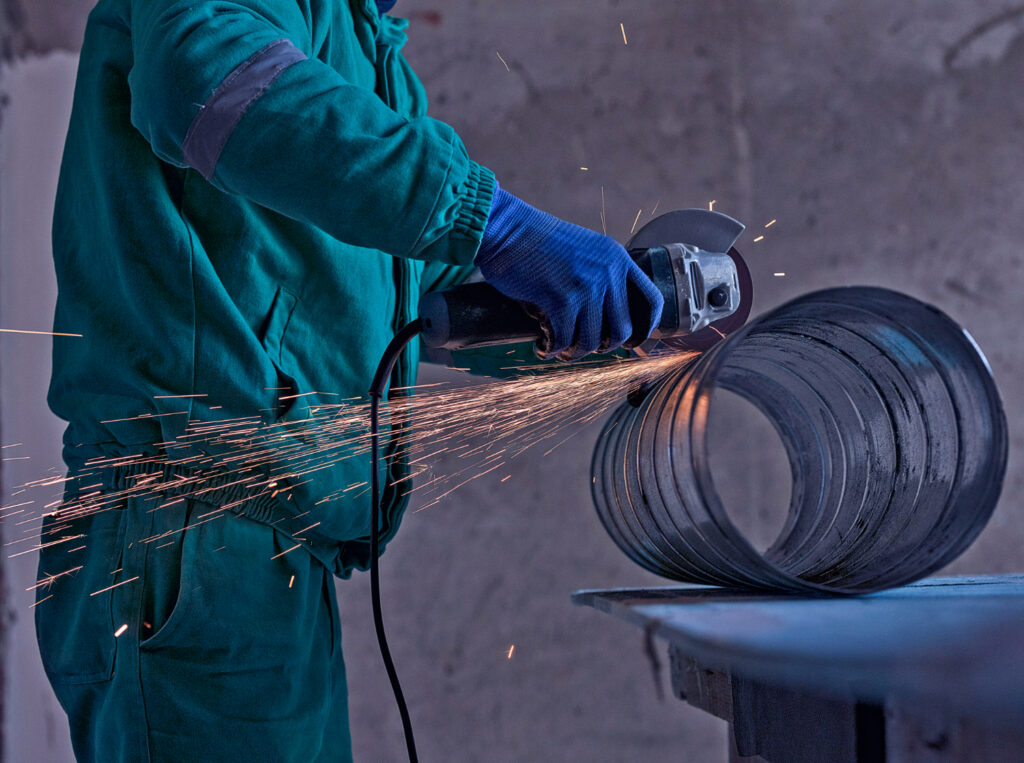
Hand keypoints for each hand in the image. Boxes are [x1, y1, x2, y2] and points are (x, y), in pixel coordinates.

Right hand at [475, 183, 662, 359]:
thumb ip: (600, 271)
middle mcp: (607, 272)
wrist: (508, 229)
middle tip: (587, 347)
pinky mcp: (560, 299)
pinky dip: (552, 349)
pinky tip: (543, 347)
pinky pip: (565, 338)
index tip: (633, 341)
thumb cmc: (538, 240)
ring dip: (576, 352)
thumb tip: (605, 310)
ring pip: (592, 340)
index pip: (651, 299)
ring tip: (562, 350)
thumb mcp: (584, 248)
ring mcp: (586, 286)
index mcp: (617, 258)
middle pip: (622, 329)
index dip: (646, 327)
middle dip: (604, 346)